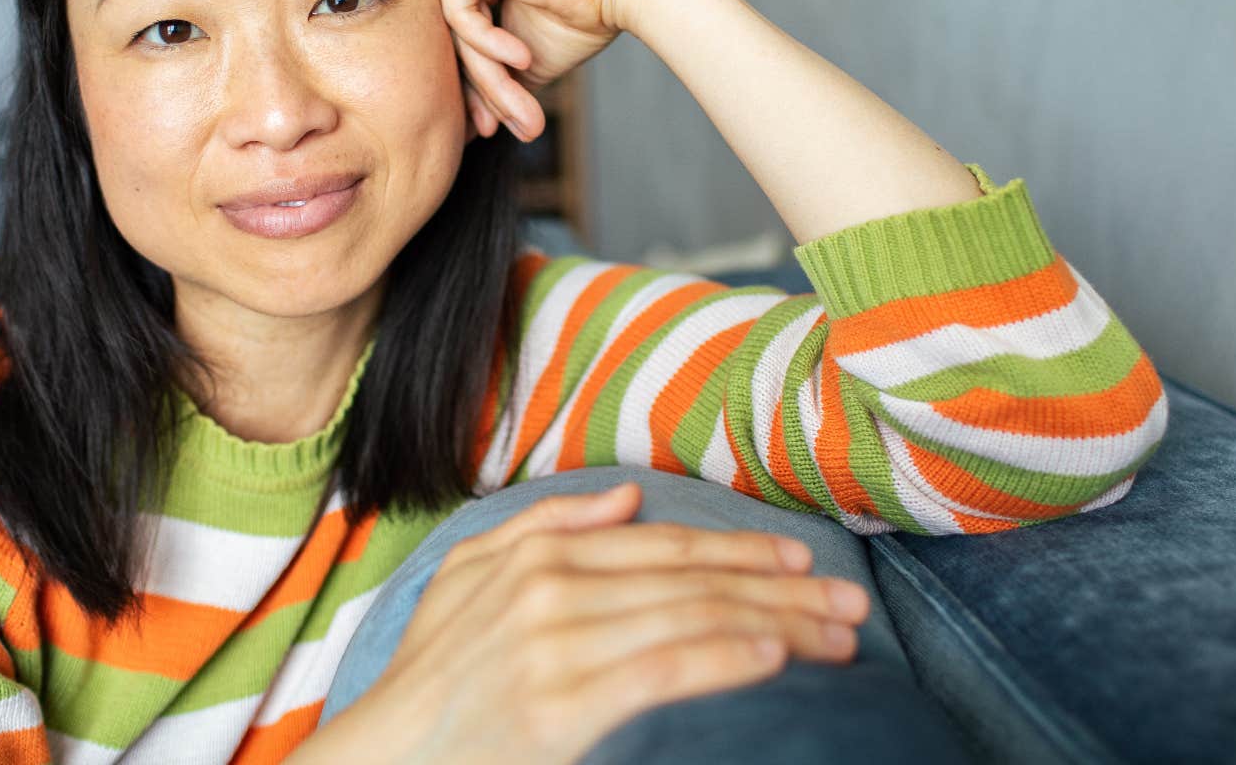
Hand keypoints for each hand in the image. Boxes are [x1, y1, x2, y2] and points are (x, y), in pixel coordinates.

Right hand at [303, 482, 871, 764]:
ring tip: (838, 638)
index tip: (803, 560)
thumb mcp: (467, 575)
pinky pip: (664, 673)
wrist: (384, 758)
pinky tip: (774, 657)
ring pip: (694, 621)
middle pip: (695, 582)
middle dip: (783, 591)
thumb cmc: (432, 675)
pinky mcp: (563, 710)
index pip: (666, 546)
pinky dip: (725, 659)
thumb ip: (544, 525)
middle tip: (850, 603)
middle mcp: (550, 591)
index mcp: (537, 555)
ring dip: (780, 626)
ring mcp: (556, 649)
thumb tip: (627, 497)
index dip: (742, 550)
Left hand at [435, 0, 654, 142]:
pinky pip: (459, 12)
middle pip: (456, 38)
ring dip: (493, 79)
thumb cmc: (582, 15)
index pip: (460, 40)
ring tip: (525, 114)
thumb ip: (491, 77)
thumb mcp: (523, 58)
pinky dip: (490, 43)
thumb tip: (465, 129)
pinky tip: (523, 56)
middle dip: (486, 90)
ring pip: (457, 32)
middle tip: (509, 129)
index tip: (494, 130)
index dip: (478, 89)